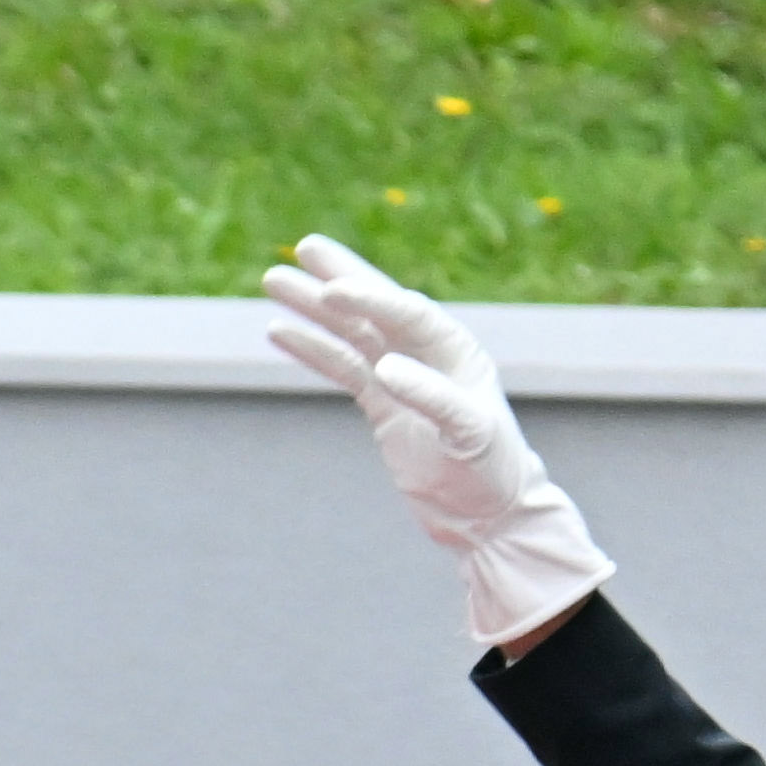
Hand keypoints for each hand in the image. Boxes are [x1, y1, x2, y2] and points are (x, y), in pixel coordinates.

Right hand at [252, 235, 611, 649]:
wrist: (488, 518)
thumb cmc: (491, 472)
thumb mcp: (470, 434)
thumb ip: (433, 398)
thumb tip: (386, 367)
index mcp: (457, 350)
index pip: (408, 312)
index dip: (372, 297)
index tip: (334, 290)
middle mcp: (429, 355)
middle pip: (377, 306)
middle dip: (341, 276)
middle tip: (305, 247)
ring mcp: (402, 378)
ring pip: (352, 332)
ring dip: (315, 308)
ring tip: (274, 280)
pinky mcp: (383, 404)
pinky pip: (342, 367)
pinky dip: (313, 349)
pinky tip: (279, 330)